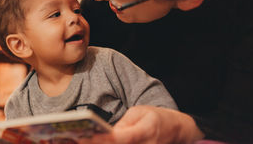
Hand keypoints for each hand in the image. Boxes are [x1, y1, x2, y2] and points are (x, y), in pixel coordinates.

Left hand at [79, 105, 203, 143]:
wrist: (177, 130)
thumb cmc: (156, 118)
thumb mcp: (140, 112)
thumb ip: (124, 124)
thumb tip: (106, 134)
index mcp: (146, 131)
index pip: (120, 139)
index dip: (103, 139)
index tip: (87, 137)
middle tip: (75, 142)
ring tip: (79, 143)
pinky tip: (94, 143)